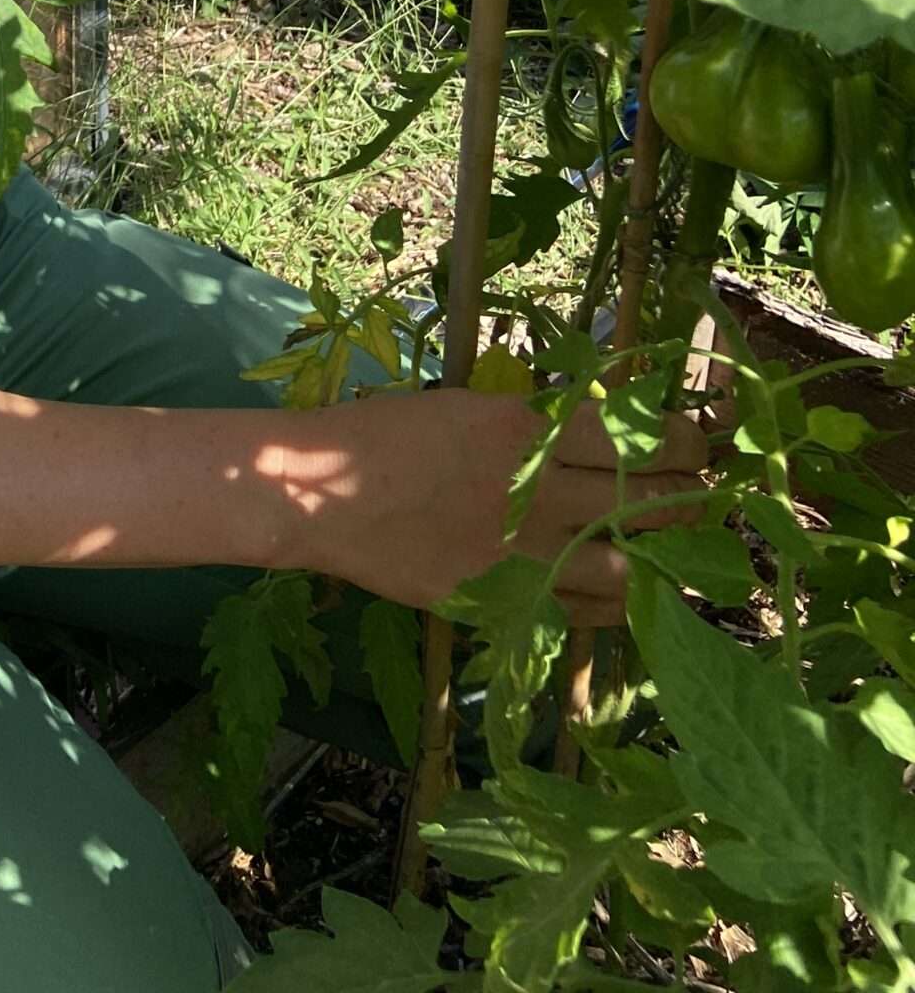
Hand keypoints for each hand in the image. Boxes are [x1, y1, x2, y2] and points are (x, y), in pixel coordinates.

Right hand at [283, 388, 706, 625]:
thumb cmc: (389, 434)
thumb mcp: (471, 407)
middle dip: (689, 499)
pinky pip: (584, 614)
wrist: (321, 493)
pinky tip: (621, 588)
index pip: (636, 436)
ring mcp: (522, 558)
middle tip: (700, 495)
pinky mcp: (504, 603)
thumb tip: (605, 434)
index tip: (697, 443)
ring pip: (630, 570)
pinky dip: (615, 602)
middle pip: (647, 503)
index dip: (683, 442)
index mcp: (525, 431)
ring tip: (672, 549)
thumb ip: (539, 426)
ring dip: (663, 559)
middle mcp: (535, 495)